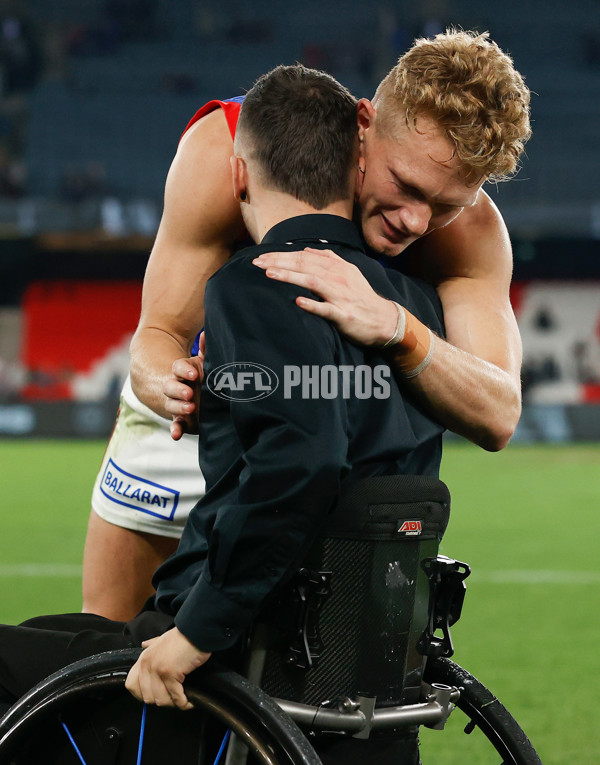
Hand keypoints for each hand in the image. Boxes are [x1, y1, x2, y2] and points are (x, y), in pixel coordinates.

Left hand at [125, 627, 211, 709]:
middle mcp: (147, 665)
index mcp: (144, 658)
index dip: (141, 694)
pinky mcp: (170, 674)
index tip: (155, 695)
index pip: (131, 685)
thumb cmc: (182, 636)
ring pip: (161, 700)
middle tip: (173, 698)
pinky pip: (176, 697)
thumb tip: (144, 644)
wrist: (195, 631)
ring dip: (173, 703)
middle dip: (162, 700)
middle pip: (147, 697)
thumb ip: (152, 644)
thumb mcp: (161, 640)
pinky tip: (189, 702)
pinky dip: (184, 703)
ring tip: (182, 699)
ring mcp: (158, 670)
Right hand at [163, 333, 204, 439]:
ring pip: (172, 405)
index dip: (185, 371)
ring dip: (178, 407)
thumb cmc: (204, 377)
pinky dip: (175, 430)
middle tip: (189, 393)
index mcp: (183, 372)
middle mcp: (177, 387)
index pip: (178, 368)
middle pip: (171, 386)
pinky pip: (176, 424)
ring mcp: (177, 404)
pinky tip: (176, 435)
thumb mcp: (206, 364)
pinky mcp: (181, 419)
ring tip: (190, 408)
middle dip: (179, 390)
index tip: (194, 374)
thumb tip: (206, 333)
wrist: (200, 397)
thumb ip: (206, 351)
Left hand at [252, 248, 397, 345]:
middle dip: (279, 263)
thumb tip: (307, 251)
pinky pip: (326, 309)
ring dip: (290, 277)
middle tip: (257, 263)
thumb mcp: (348, 273)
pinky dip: (313, 305)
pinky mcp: (344, 315)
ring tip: (270, 274)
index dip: (282, 256)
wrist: (385, 320)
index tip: (261, 258)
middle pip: (304, 266)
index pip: (304, 257)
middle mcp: (338, 278)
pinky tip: (298, 302)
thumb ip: (329, 260)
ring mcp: (341, 296)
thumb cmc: (362, 298)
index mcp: (337, 267)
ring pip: (313, 282)